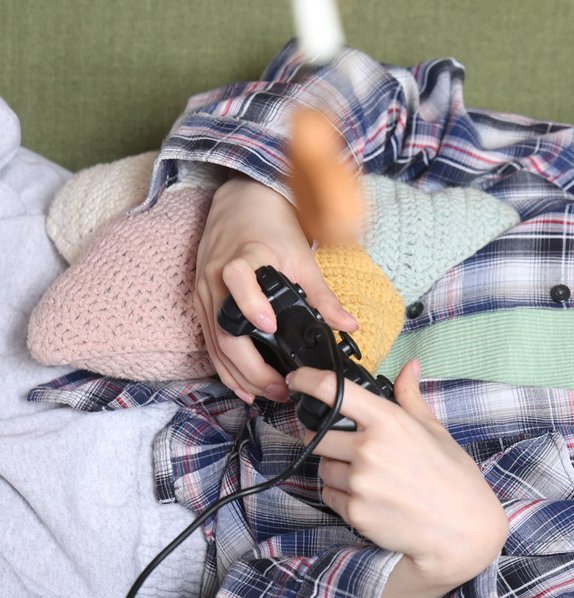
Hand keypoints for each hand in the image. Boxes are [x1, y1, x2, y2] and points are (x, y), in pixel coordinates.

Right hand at [195, 174, 358, 403]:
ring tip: (267, 394)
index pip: (238, 279)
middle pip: (224, 328)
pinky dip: (225, 366)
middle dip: (251, 365)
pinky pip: (209, 341)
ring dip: (238, 373)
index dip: (251, 303)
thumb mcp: (302, 258)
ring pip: (214, 342)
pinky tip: (243, 386)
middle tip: (280, 387)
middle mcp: (215, 278)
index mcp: (240, 258)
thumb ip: (323, 295)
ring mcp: (203, 292)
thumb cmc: (271, 228)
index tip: (269, 325)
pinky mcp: (200, 303)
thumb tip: (348, 325)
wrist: (241, 203)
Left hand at [292, 360, 509, 585]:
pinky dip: (343, 494)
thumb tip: (410, 367)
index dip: (307, 380)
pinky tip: (371, 497)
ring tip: (370, 476)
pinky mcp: (354, 512)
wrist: (462, 528)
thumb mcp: (435, 431)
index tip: (298, 380)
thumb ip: (411, 397)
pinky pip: (330, 495)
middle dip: (326, 438)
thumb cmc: (453, 477)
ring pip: (323, 467)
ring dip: (336, 468)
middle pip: (316, 434)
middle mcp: (369, 449)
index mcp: (389, 422)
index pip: (333, 391)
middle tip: (351, 447)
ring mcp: (359, 482)